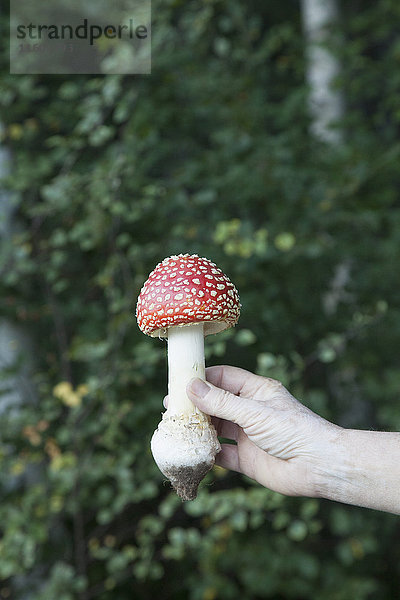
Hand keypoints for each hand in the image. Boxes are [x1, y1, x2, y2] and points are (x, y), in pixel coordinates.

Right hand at [186, 365, 340, 497]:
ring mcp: (248, 435)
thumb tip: (191, 387)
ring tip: (177, 428)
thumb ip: (221, 402)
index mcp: (256, 391)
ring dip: (199, 429)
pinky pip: (221, 455)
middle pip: (216, 403)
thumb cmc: (293, 430)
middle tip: (171, 407)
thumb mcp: (254, 412)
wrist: (318, 466)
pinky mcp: (247, 459)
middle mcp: (250, 412)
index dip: (203, 378)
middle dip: (196, 405)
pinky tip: (193, 452)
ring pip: (216, 428)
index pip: (224, 378)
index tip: (180, 381)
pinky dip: (207, 454)